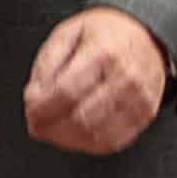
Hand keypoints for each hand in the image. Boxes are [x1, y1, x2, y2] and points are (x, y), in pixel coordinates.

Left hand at [22, 7, 167, 155]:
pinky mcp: (145, 115)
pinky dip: (87, 145)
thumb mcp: (68, 32)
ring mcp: (139, 99)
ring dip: (66, 140)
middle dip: (51, 128)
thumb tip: (34, 97)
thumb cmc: (105, 33)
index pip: (67, 92)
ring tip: (51, 130)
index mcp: (104, 52)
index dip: (43, 108)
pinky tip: (74, 135)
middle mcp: (125, 78)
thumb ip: (47, 63)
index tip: (30, 112)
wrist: (146, 34)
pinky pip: (112, 142)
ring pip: (95, 136)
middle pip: (81, 119)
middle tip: (36, 125)